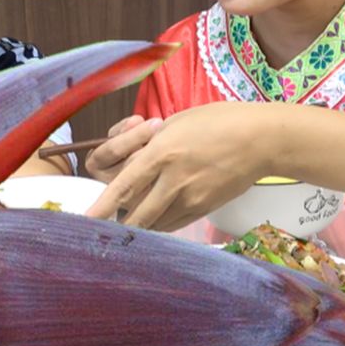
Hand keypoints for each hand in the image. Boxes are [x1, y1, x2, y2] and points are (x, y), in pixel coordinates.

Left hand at [84, 102, 274, 231]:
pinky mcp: (202, 209)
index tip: (84, 221)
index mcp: (161, 152)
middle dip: (114, 219)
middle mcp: (172, 179)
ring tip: (134, 207)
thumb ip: (149, 147)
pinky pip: (170, 224)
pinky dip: (157, 221)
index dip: (100, 207)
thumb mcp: (175, 123)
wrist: (260, 139)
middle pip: (132, 213)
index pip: (122, 185)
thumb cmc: (216, 122)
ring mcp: (189, 198)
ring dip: (136, 220)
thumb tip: (129, 165)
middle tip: (105, 217)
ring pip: (150, 223)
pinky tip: (156, 208)